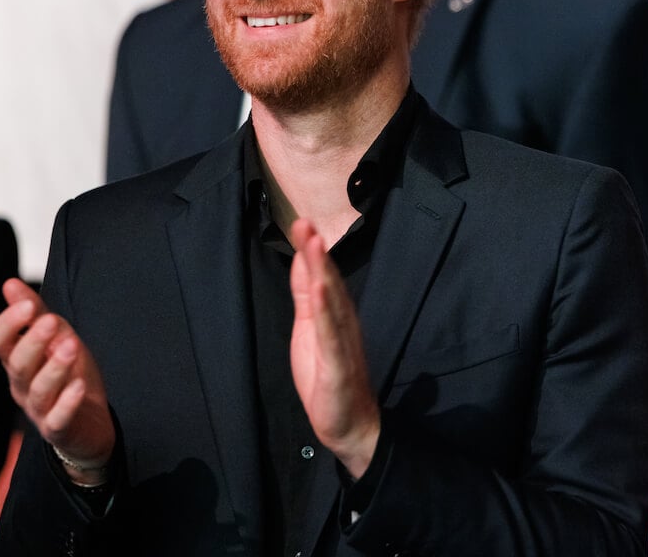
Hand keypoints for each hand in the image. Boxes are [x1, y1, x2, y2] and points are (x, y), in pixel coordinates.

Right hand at [0, 279, 114, 483]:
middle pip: (17, 364)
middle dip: (32, 341)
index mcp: (18, 361)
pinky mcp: (59, 428)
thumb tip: (10, 283)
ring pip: (38, 390)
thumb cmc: (69, 378)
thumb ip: (36, 315)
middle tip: (51, 321)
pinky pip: (58, 418)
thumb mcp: (57, 339)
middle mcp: (22, 386)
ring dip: (53, 367)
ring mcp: (39, 410)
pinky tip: (79, 386)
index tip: (27, 304)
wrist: (90, 424)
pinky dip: (67, 403)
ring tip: (71, 346)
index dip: (8, 324)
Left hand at [289, 219, 380, 476]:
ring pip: (333, 304)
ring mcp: (343, 343)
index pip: (323, 278)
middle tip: (304, 223)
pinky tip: (320, 293)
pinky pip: (332, 337)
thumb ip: (306, 296)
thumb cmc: (327, 377)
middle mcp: (343, 323)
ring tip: (314, 247)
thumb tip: (304, 260)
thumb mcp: (309, 330)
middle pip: (330, 283)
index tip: (300, 222)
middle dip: (317, 254)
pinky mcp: (338, 367)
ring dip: (324, 274)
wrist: (348, 424)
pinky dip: (327, 313)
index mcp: (335, 315)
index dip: (312, 252)